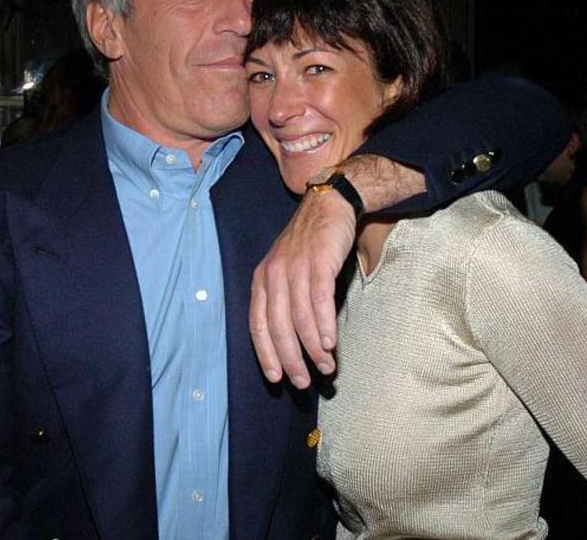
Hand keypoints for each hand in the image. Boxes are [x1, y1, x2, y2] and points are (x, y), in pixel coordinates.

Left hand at [249, 187, 355, 388]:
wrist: (328, 203)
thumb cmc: (310, 243)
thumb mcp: (287, 269)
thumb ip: (287, 301)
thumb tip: (296, 341)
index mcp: (262, 279)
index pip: (257, 324)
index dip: (265, 353)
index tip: (276, 377)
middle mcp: (273, 274)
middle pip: (277, 326)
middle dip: (290, 359)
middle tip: (303, 382)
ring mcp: (295, 267)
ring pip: (299, 318)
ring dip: (312, 348)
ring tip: (326, 367)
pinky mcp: (318, 261)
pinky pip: (318, 300)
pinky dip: (323, 325)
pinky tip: (329, 343)